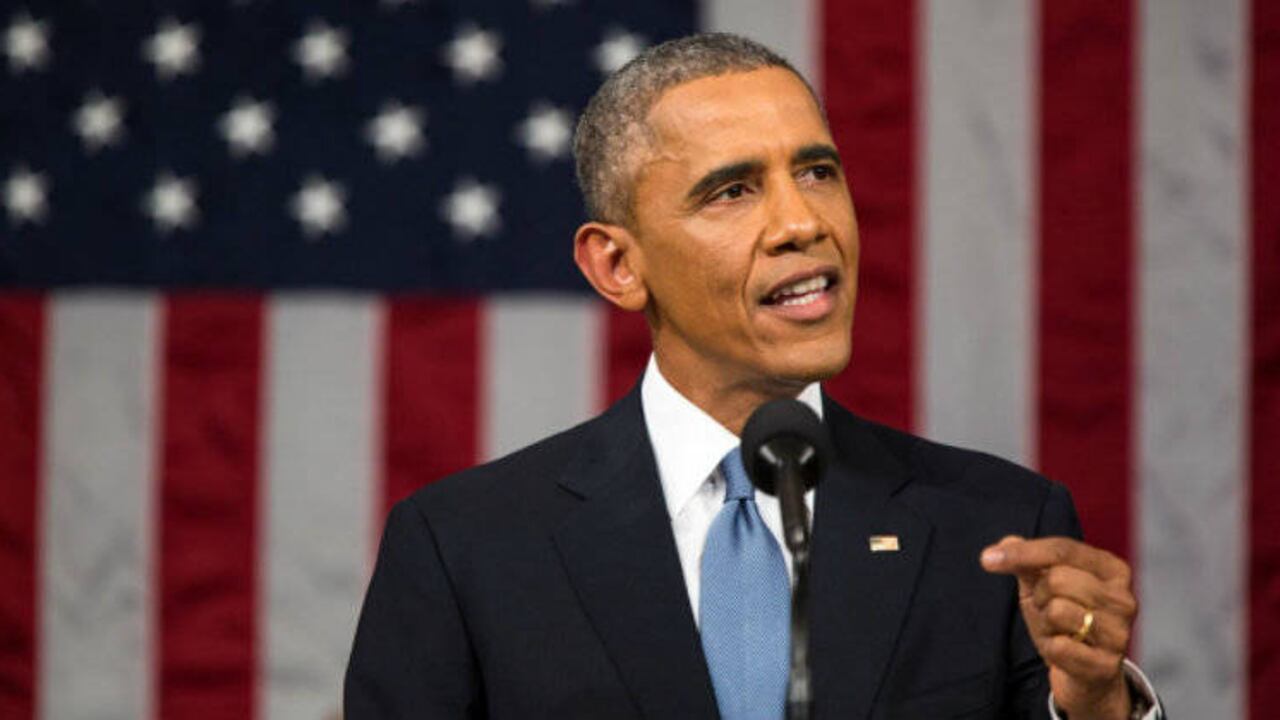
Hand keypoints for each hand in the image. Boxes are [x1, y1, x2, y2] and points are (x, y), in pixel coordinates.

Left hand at [981, 536, 1136, 719]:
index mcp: (1112, 569)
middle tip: (1050, 611)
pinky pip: (1059, 646)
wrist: (1087, 675)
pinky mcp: (1108, 665)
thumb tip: (1006, 543)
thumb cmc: (1064, 622)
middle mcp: (1123, 598)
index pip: (1062, 549)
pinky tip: (1064, 652)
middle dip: (1040, 596)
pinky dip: (1051, 648)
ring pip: (1057, 610)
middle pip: (1057, 579)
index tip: (987, 558)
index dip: (1023, 552)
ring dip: (1045, 623)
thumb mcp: (1042, 586)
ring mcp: (1119, 632)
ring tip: (1059, 631)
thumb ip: (1027, 562)